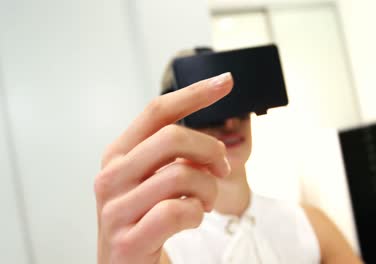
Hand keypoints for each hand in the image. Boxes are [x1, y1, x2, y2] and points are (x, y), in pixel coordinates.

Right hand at [94, 73, 232, 262]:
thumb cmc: (147, 218)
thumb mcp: (152, 179)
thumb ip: (171, 154)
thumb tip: (211, 138)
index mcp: (118, 155)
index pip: (157, 111)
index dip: (194, 93)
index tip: (226, 81)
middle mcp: (110, 176)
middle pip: (173, 136)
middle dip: (210, 149)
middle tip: (222, 167)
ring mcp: (115, 209)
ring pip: (181, 175)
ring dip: (208, 189)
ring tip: (205, 201)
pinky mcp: (127, 240)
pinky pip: (178, 211)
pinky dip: (197, 214)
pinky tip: (192, 219)